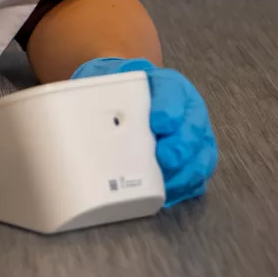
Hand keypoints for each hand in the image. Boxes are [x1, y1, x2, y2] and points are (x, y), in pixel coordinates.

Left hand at [70, 57, 216, 205]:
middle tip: (166, 157)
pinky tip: (169, 195)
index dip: (169, 109)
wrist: (129, 98)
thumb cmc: (119, 91)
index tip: (159, 123)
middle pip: (193, 129)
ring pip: (200, 156)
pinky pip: (195, 177)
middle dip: (182, 146)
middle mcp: (188, 112)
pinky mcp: (192, 161)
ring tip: (167, 184)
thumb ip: (101, 89)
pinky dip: (184, 187)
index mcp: (170, 86)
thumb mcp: (110, 81)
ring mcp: (194, 138)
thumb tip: (77, 105)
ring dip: (185, 172)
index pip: (173, 93)